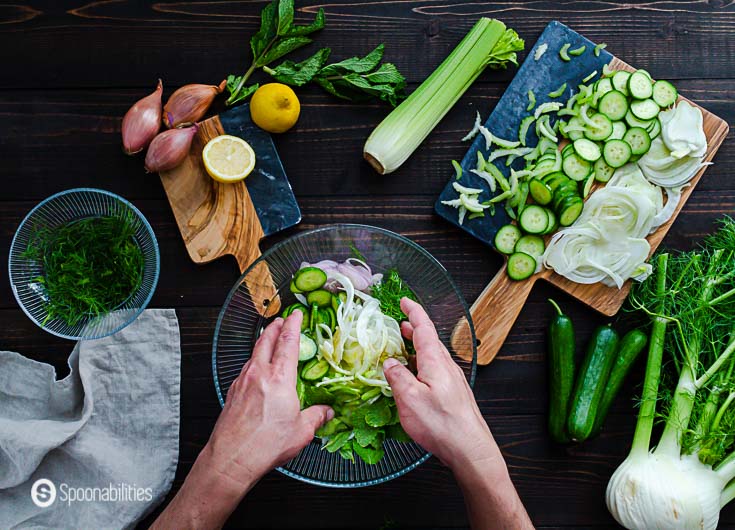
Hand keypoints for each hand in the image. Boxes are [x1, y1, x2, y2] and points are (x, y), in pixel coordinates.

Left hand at [206, 311, 333, 485]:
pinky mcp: (232, 392)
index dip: (293, 324)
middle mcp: (259, 374)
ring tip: (270, 342)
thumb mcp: (301, 431)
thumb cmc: (265, 444)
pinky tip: (257, 371)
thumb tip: (326, 412)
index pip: (287, 342)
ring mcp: (242, 381)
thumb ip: (316, 417)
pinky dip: (254, 363)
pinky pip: (245, 370)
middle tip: (281, 320)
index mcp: (280, 378)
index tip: (296, 314)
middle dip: (275, 327)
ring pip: (254, 354)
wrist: (232, 458)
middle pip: (266, 340)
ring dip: (263, 343)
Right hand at [383, 299, 532, 529]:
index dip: (414, 311)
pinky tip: (416, 376)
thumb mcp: (409, 399)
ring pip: (433, 356)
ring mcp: (452, 380)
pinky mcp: (454, 394)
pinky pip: (436, 370)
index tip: (404, 301)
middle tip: (400, 324)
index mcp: (436, 361)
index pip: (425, 327)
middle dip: (415, 329)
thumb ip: (397, 377)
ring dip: (418, 348)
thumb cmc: (442, 424)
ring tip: (405, 347)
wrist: (470, 449)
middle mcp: (447, 366)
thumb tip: (389, 363)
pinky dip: (423, 364)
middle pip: (430, 340)